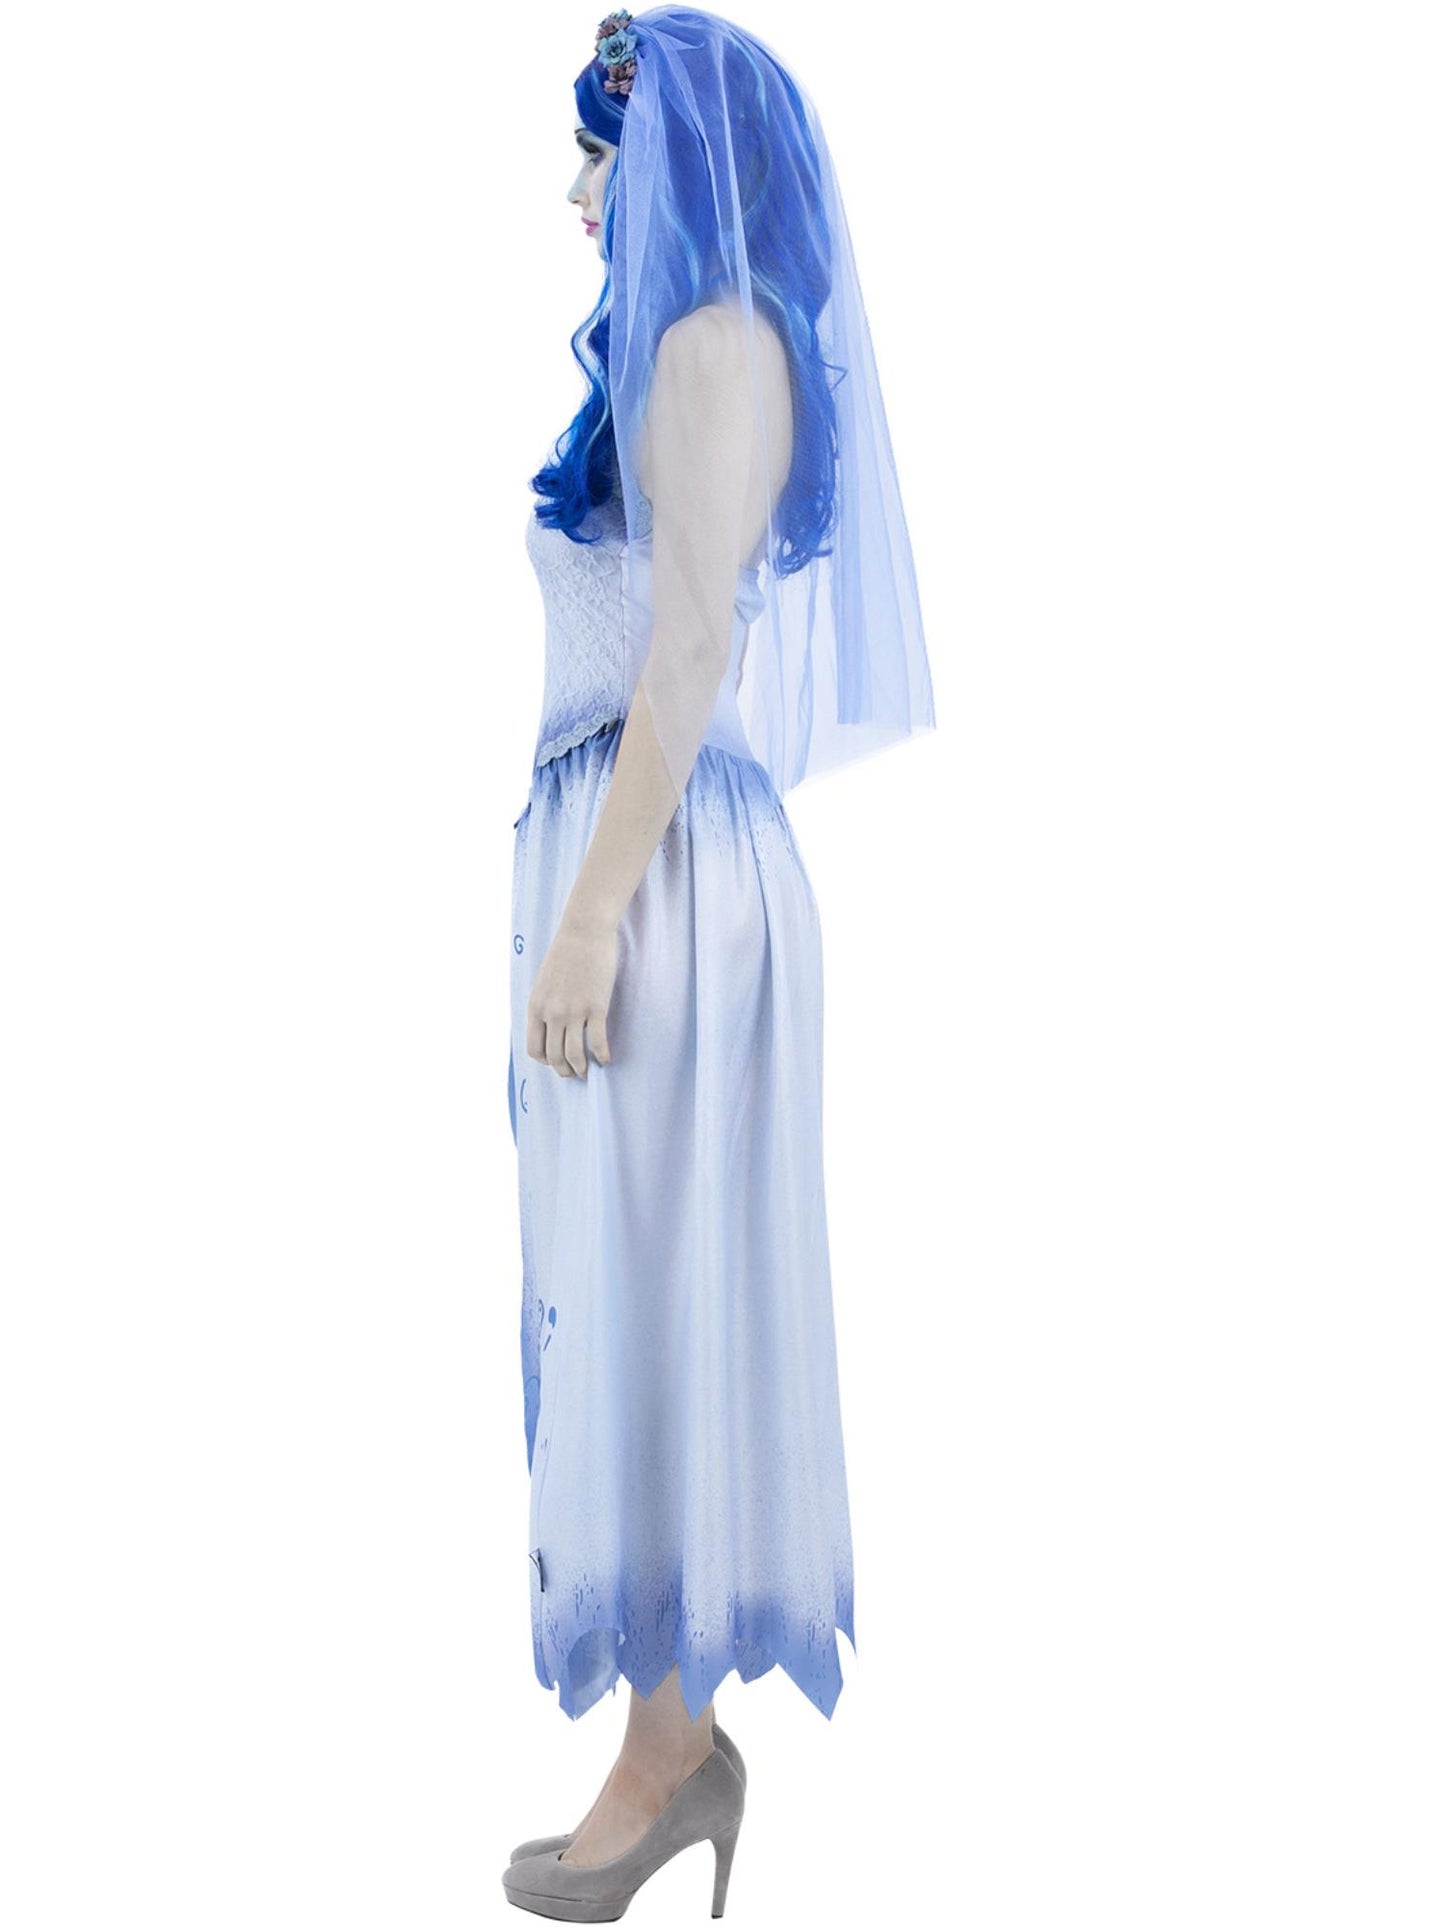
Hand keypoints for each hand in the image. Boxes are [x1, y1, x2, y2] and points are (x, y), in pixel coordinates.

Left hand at [526, 910, 616, 1077]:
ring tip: (589, 1071)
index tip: (556, 1062)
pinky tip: (606, 1058)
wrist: (584, 931)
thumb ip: (543, 1005)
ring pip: (575, 1055)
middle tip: (574, 1073)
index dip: (546, 1061)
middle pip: (555, 1057)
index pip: (535, 1049)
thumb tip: (548, 1026)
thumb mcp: (543, 981)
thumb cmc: (565, 953)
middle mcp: (552, 1013)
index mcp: (536, 1007)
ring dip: (582, 1069)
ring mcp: (574, 1011)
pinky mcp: (596, 1007)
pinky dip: (602, 1055)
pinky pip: (597, 1042)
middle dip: (564, 1071)